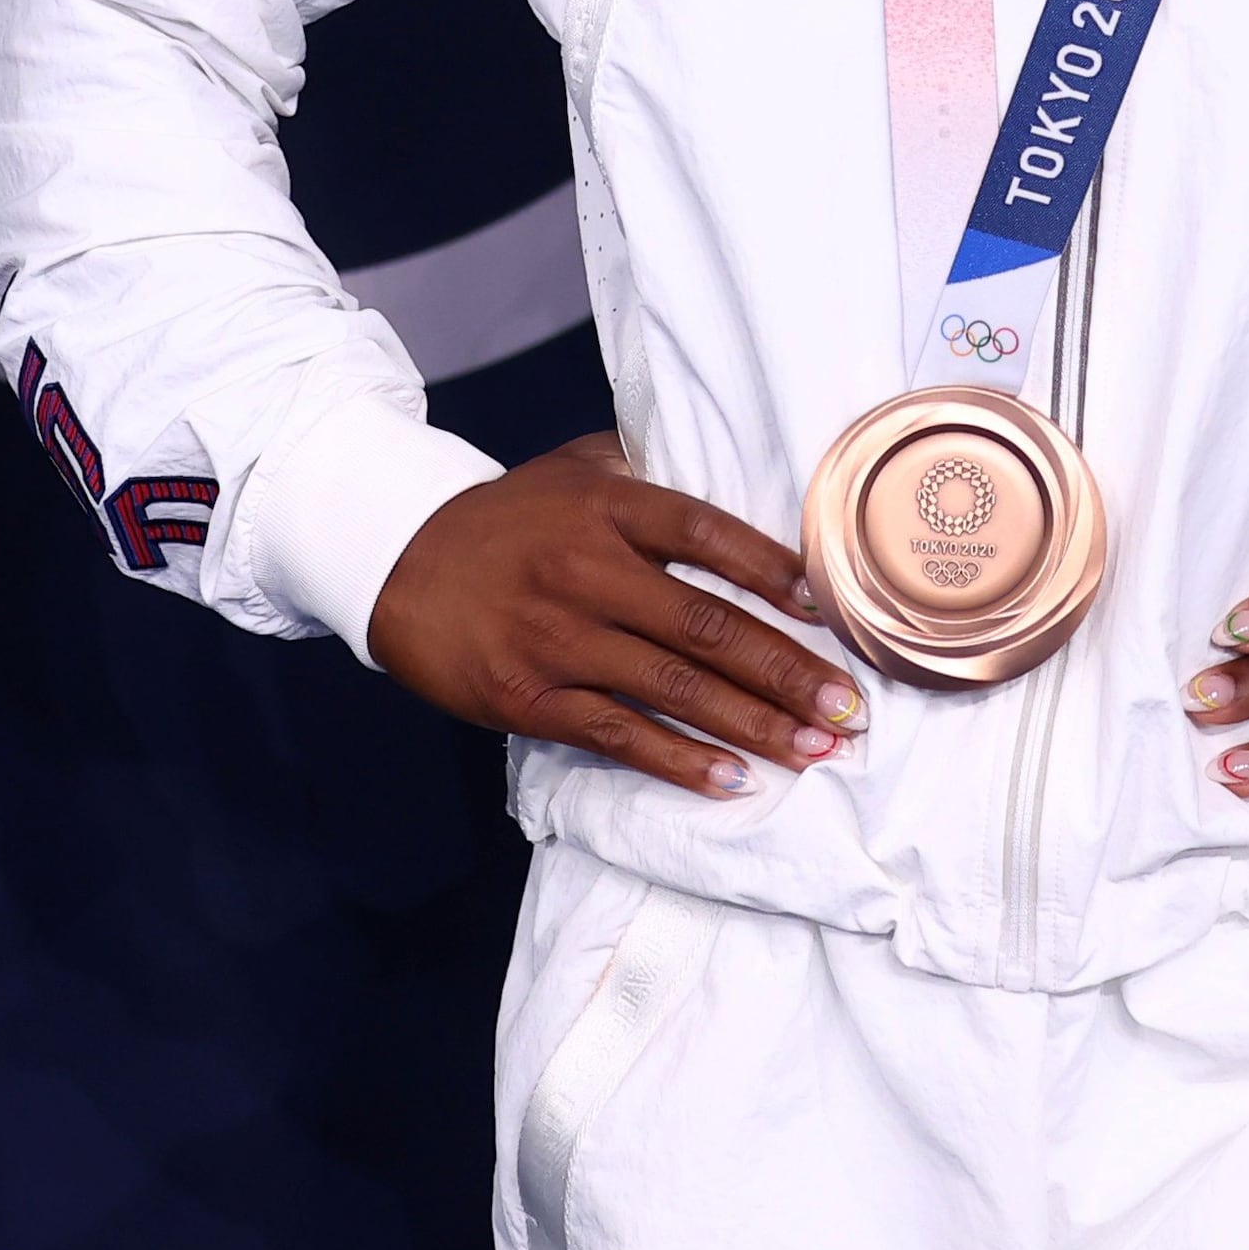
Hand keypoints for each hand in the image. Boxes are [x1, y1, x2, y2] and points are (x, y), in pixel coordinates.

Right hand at [365, 432, 868, 798]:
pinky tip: (732, 780)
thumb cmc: (508, 516)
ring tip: (814, 750)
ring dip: (753, 724)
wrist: (399, 559)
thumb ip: (648, 471)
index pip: (706, 535)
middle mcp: (588, 571)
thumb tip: (739, 476)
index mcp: (607, 508)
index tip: (829, 609)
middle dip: (788, 671)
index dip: (772, 571)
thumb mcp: (576, 469)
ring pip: (674, 689)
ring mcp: (559, 640)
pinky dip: (679, 761)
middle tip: (849, 709)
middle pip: (707, 626)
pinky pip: (619, 735)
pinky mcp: (530, 698)